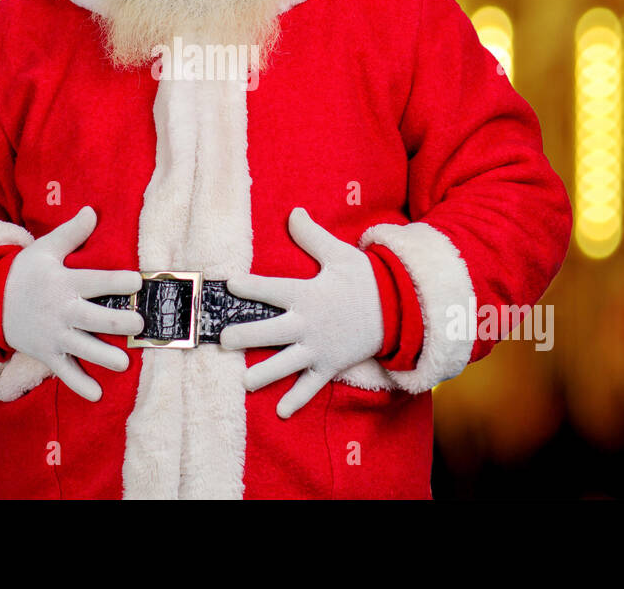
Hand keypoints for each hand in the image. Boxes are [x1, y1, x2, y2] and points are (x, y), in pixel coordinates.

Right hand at [1, 206, 144, 401]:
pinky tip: (97, 395)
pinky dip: (79, 384)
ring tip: (124, 363)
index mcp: (64, 282)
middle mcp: (61, 310)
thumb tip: (92, 210)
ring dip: (103, 357)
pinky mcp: (47, 353)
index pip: (94, 281)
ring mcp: (54, 335)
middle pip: (93, 318)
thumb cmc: (24, 272)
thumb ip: (72, 233)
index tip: (137, 280)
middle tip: (139, 324)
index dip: (116, 280)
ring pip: (82, 348)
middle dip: (117, 322)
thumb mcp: (45, 249)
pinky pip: (64, 371)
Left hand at [220, 207, 383, 417]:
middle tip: (222, 341)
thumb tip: (293, 211)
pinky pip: (311, 386)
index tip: (228, 283)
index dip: (249, 285)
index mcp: (308, 295)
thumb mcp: (340, 254)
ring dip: (264, 374)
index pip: (272, 289)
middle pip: (270, 332)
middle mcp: (309, 324)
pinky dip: (297, 400)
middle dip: (244, 336)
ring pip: (286, 364)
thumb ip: (312, 236)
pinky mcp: (330, 365)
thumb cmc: (366, 280)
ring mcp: (319, 348)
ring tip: (243, 382)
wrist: (400, 310)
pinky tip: (281, 412)